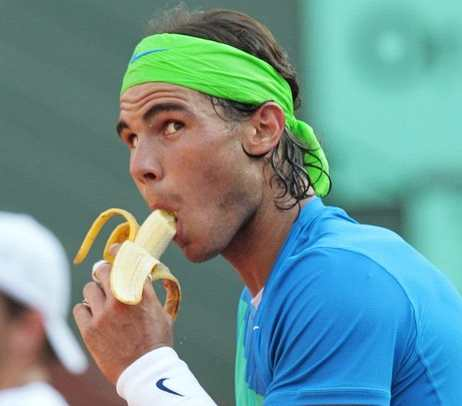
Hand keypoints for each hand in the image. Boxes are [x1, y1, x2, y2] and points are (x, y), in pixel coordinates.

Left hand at [73, 257, 173, 383]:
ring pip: (89, 288)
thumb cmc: (157, 341)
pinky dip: (86, 310)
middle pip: (103, 269)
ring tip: (101, 303)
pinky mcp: (90, 329)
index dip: (118, 250)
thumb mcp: (161, 312)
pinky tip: (94, 316)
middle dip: (103, 271)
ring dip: (95, 292)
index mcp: (142, 292)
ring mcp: (104, 314)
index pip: (127, 260)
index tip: (114, 249)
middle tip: (104, 276)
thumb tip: (143, 274)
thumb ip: (150, 292)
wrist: (144, 370)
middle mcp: (121, 298)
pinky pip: (80, 308)